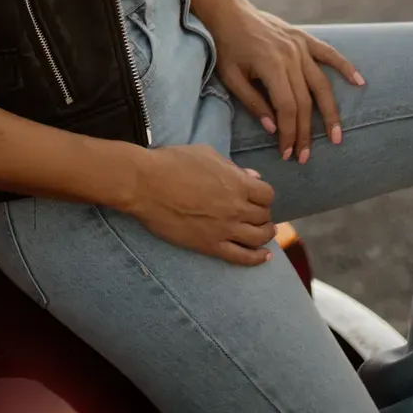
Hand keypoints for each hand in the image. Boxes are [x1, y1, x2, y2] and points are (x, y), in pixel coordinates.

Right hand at [109, 143, 276, 266]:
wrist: (145, 184)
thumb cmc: (172, 162)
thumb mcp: (206, 154)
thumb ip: (232, 167)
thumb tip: (252, 176)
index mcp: (237, 183)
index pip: (267, 194)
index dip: (264, 195)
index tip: (257, 196)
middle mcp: (236, 208)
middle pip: (264, 216)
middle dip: (263, 214)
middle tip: (256, 214)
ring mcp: (225, 229)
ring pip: (259, 237)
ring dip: (265, 235)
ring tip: (263, 232)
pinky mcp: (210, 245)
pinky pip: (241, 257)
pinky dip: (256, 258)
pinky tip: (264, 256)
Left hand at [187, 0, 363, 161]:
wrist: (228, 11)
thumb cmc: (226, 45)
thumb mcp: (231, 77)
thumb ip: (253, 103)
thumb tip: (274, 129)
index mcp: (271, 66)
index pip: (287, 108)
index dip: (289, 133)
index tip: (288, 153)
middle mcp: (291, 56)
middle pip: (305, 102)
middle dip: (306, 133)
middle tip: (306, 157)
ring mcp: (300, 46)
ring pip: (321, 85)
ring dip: (330, 113)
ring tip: (336, 136)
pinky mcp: (303, 38)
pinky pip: (329, 54)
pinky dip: (345, 67)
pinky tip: (360, 82)